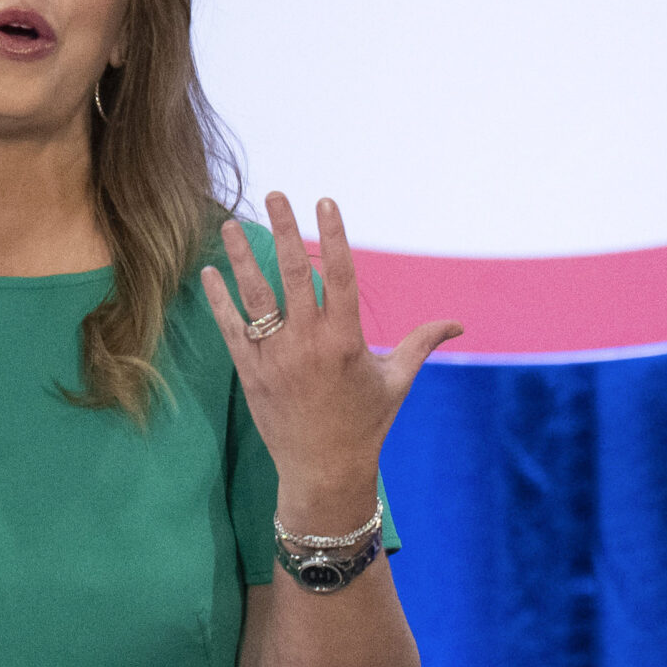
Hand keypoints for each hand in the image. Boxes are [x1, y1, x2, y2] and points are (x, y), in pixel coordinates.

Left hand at [199, 193, 461, 516]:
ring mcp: (276, 357)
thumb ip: (422, 343)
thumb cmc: (366, 425)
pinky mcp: (252, 372)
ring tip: (231, 224)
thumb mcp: (396, 381)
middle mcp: (308, 343)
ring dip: (241, 258)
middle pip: (293, 275)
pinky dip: (219, 300)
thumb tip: (457, 324)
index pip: (339, 275)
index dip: (333, 236)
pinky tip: (209, 272)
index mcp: (345, 340)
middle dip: (285, 230)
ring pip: (255, 297)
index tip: (325, 201)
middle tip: (275, 194)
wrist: (324, 473)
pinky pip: (231, 329)